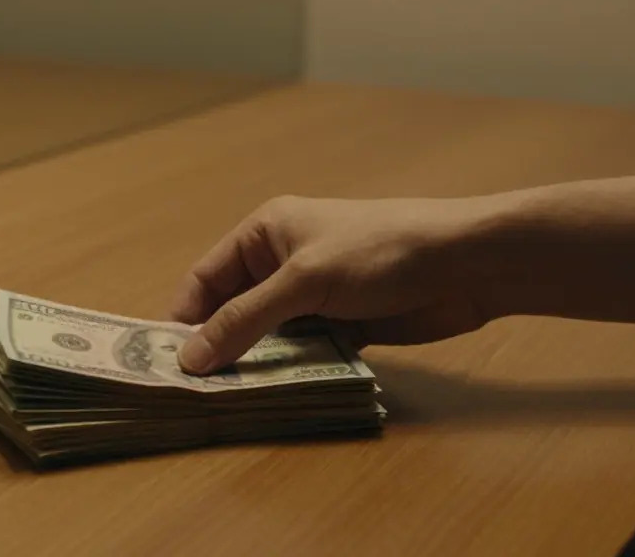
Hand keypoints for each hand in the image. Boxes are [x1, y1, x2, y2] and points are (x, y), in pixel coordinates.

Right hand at [170, 195, 492, 374]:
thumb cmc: (378, 253)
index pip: (205, 278)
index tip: (168, 364)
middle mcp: (282, 262)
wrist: (466, 264)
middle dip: (218, 346)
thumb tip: (190, 358)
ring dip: (255, 363)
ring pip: (268, 335)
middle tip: (196, 392)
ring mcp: (313, 295)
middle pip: (233, 310)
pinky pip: (302, 351)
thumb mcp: (303, 282)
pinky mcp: (343, 324)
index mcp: (264, 233)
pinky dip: (290, 370)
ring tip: (231, 401)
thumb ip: (245, 321)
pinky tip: (276, 397)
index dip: (185, 318)